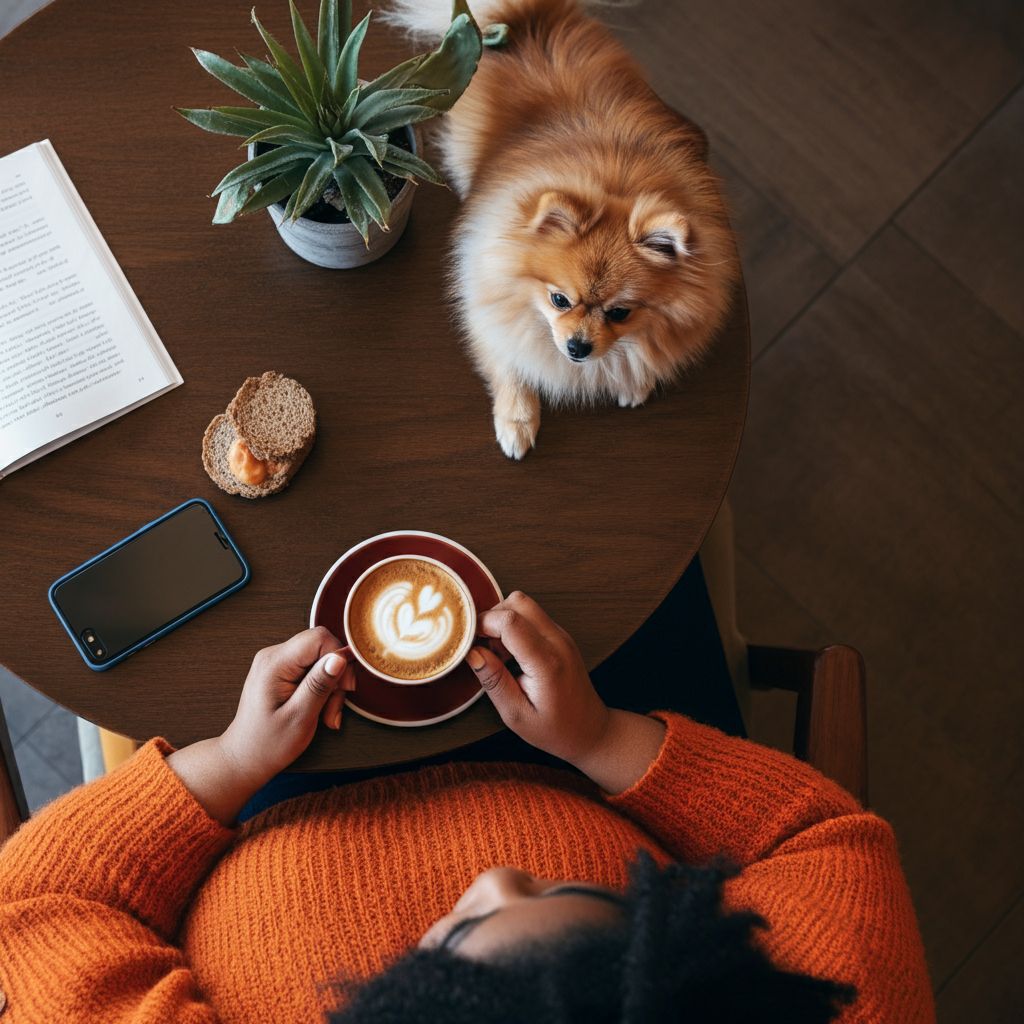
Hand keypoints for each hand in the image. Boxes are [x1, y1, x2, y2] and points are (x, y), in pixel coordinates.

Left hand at [218, 626, 356, 789]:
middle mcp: (273, 656)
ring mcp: (277, 663)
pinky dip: (322, 689)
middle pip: (322, 648)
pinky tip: (319, 709)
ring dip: (330, 688)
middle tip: (333, 708)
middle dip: (335, 678)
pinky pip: (312, 669)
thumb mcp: (299, 718)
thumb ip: (319, 685)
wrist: (246, 758)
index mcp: (274, 664)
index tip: (344, 687)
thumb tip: (339, 658)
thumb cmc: (267, 744)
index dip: (339, 658)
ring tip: (325, 715)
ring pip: (320, 660)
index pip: (319, 638)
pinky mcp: (283, 671)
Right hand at [467, 592, 610, 765]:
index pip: (510, 622)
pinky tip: (510, 654)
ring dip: (503, 620)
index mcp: (547, 663)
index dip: (483, 625)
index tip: (470, 642)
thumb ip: (494, 681)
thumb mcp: (517, 715)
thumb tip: (473, 653)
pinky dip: (514, 626)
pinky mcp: (560, 636)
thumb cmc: (555, 729)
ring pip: (524, 604)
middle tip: (482, 645)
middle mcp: (558, 642)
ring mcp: (561, 636)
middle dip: (492, 617)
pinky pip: (532, 615)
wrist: (589, 729)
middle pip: (518, 602)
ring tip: (497, 653)